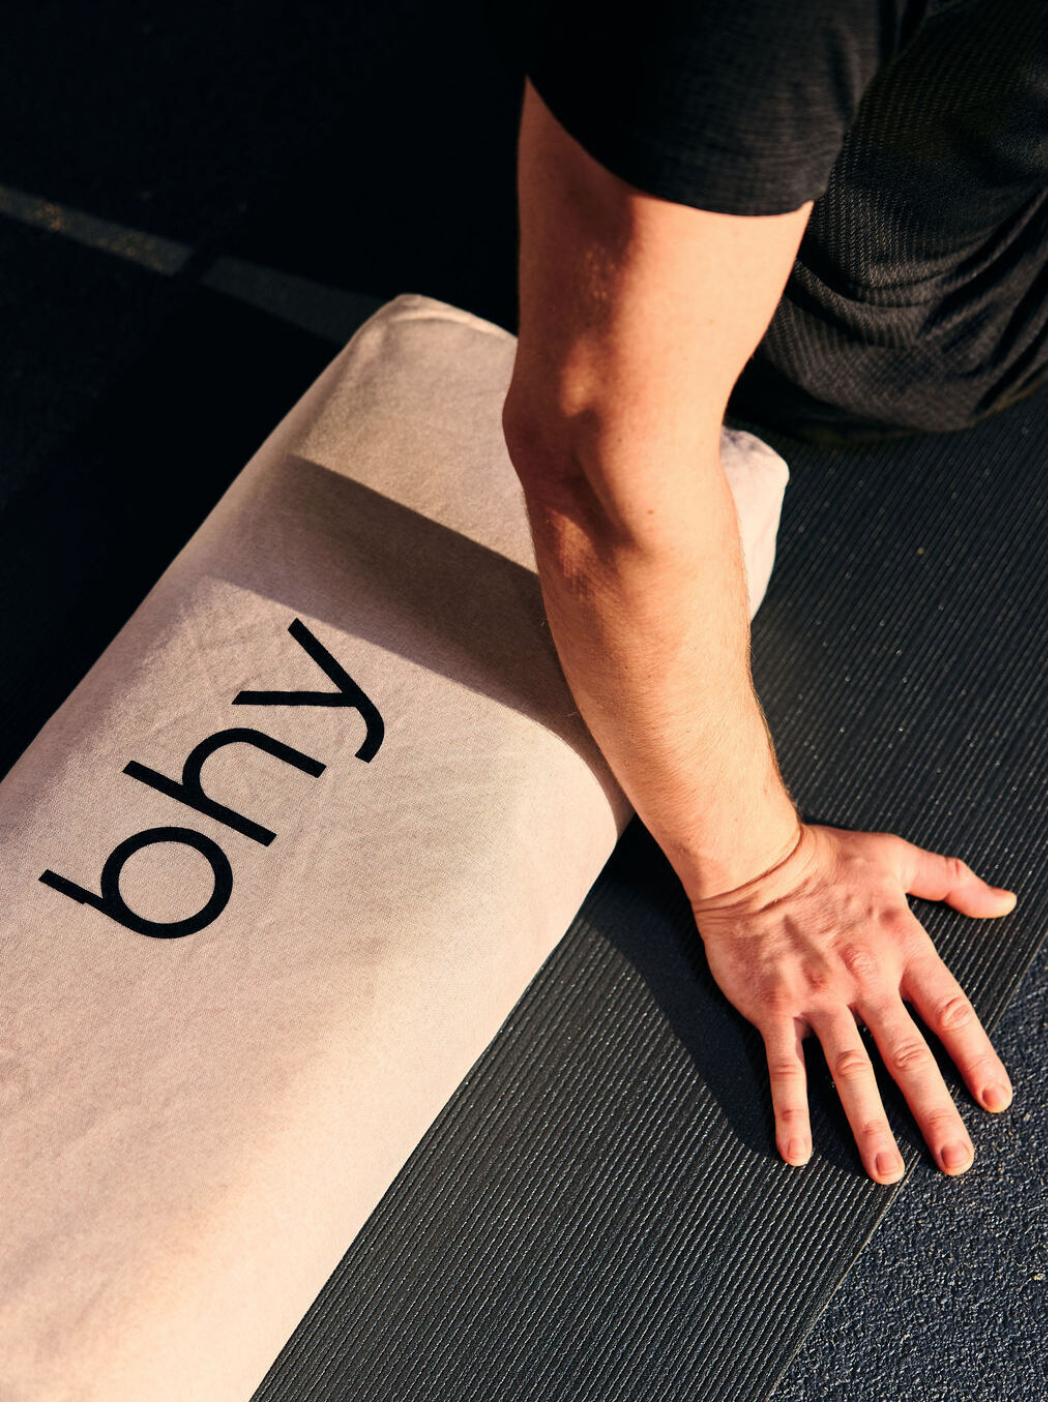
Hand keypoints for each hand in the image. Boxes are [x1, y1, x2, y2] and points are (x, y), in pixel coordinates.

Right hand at [691, 823, 1016, 1182]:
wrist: (748, 856)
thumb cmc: (818, 856)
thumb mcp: (894, 858)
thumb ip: (952, 880)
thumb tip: (1002, 899)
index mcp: (898, 945)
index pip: (949, 1011)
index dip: (976, 1058)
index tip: (993, 1100)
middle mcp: (862, 978)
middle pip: (906, 1055)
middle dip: (933, 1112)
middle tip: (955, 1159)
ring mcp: (815, 996)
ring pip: (849, 1070)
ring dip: (869, 1124)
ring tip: (885, 1170)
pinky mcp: (772, 1006)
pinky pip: (784, 1066)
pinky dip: (790, 1110)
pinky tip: (796, 1149)